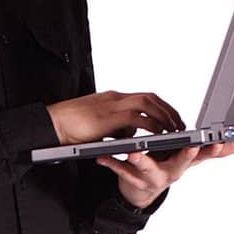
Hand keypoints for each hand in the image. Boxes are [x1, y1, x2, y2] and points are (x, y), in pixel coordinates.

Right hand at [47, 90, 185, 144]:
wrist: (53, 123)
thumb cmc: (70, 126)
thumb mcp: (99, 126)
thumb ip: (116, 127)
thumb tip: (128, 134)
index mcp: (113, 99)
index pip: (144, 97)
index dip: (161, 107)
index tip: (171, 117)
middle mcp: (116, 98)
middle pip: (151, 97)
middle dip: (168, 110)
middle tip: (180, 124)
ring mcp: (113, 105)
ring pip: (149, 104)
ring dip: (165, 117)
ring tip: (174, 131)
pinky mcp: (109, 116)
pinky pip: (138, 118)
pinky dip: (152, 126)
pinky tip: (158, 136)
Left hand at [97, 138, 233, 208]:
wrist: (141, 191)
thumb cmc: (166, 167)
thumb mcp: (191, 160)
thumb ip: (214, 152)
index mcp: (185, 163)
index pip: (204, 155)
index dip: (214, 148)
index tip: (221, 139)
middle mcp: (172, 173)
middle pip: (181, 164)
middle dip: (187, 155)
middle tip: (192, 146)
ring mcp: (153, 179)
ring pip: (148, 170)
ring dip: (142, 161)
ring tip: (135, 153)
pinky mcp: (133, 181)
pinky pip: (121, 172)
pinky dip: (112, 163)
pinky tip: (102, 156)